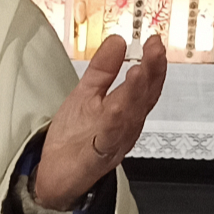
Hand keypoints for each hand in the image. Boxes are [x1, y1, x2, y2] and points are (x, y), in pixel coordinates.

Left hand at [34, 34, 165, 210]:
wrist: (57, 174)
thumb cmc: (75, 135)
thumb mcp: (88, 93)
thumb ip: (103, 69)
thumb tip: (118, 39)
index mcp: (126, 109)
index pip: (145, 84)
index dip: (154, 63)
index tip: (155, 40)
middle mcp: (125, 125)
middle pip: (142, 97)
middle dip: (151, 73)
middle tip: (156, 49)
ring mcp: (112, 141)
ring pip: (128, 116)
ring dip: (135, 94)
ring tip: (138, 71)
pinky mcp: (95, 157)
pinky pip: (106, 140)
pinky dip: (112, 126)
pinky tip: (114, 110)